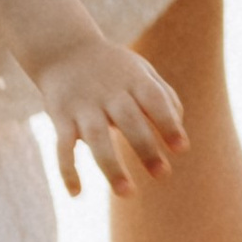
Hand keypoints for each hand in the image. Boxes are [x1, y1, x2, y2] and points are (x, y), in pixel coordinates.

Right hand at [33, 31, 188, 198]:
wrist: (63, 48)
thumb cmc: (113, 67)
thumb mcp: (141, 71)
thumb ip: (164, 97)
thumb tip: (179, 132)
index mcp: (133, 80)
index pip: (155, 100)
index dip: (168, 124)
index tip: (181, 149)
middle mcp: (108, 91)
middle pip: (129, 121)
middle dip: (145, 149)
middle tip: (162, 175)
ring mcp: (83, 105)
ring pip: (97, 138)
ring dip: (111, 167)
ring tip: (127, 193)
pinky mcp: (60, 117)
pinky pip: (63, 146)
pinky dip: (67, 169)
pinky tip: (76, 193)